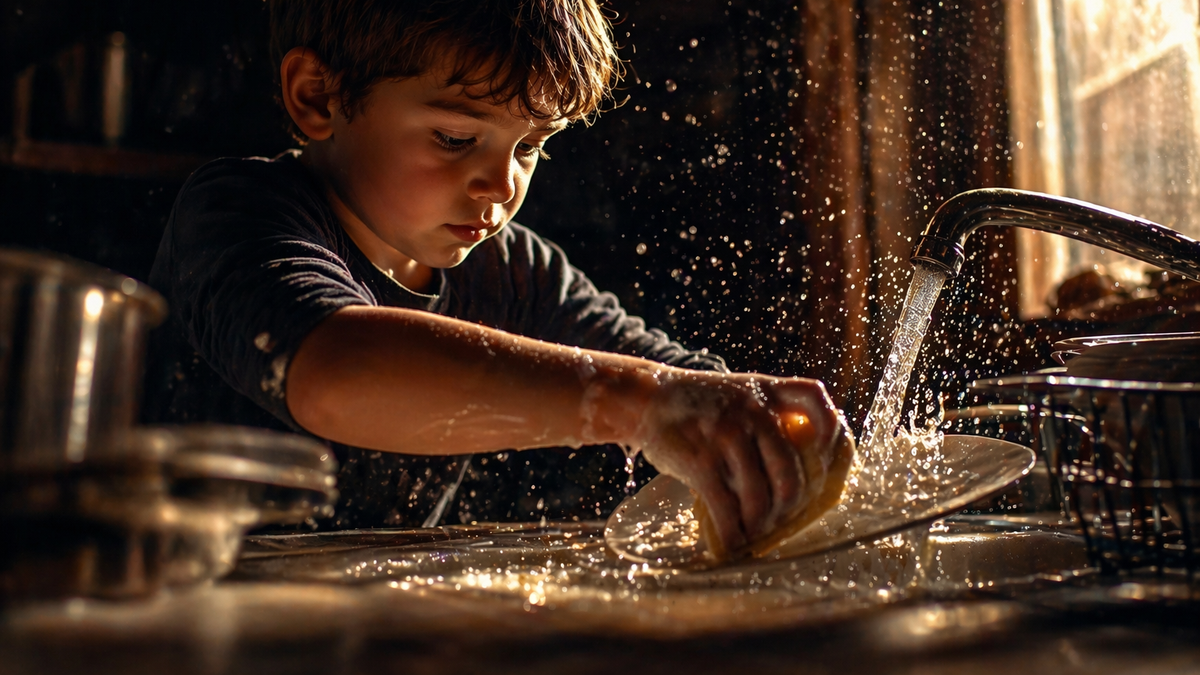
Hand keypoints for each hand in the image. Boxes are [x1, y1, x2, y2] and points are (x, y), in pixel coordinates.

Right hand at [632, 372, 849, 553]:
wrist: (646, 398)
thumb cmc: (695, 404)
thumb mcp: (736, 392)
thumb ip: (764, 416)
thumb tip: (794, 470)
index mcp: (766, 391)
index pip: (815, 397)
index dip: (832, 431)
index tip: (824, 460)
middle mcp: (753, 412)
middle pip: (790, 471)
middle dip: (788, 506)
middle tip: (778, 519)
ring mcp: (727, 436)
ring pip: (760, 496)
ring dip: (759, 525)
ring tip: (752, 533)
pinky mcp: (701, 462)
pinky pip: (726, 508)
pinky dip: (732, 534)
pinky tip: (730, 544)